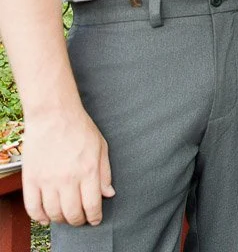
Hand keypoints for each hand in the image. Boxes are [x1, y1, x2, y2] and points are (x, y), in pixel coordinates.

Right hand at [22, 106, 113, 225]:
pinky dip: (39, 217)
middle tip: (81, 220)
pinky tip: (46, 217)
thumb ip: (105, 172)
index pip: (92, 205)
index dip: (94, 217)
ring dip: (61, 219)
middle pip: (72, 213)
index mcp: (88, 171)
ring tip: (65, 217)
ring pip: (53, 213)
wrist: (54, 115)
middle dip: (78, 221)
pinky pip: (32, 206)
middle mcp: (67, 179)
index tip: (95, 219)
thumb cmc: (80, 128)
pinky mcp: (30, 178)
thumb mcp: (101, 147)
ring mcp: (47, 180)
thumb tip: (108, 194)